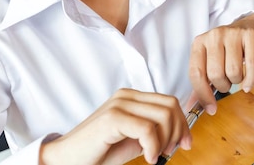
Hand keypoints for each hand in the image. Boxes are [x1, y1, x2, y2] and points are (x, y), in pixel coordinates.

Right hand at [40, 89, 188, 164]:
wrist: (67, 160)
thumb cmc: (99, 152)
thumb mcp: (134, 140)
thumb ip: (154, 132)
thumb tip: (181, 133)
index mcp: (132, 97)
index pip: (170, 102)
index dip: (183, 123)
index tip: (186, 143)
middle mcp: (126, 96)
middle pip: (171, 106)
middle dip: (178, 131)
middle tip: (170, 152)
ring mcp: (119, 104)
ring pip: (163, 116)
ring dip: (166, 140)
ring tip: (155, 155)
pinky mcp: (113, 118)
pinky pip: (148, 129)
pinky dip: (154, 147)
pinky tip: (148, 158)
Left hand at [188, 13, 253, 114]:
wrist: (248, 26)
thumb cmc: (227, 48)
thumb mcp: (210, 60)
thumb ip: (201, 83)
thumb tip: (190, 108)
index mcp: (199, 43)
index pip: (196, 73)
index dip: (203, 94)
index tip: (211, 109)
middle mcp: (214, 36)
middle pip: (215, 74)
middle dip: (223, 86)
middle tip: (227, 82)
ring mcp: (233, 34)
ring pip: (233, 71)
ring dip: (236, 81)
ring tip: (237, 75)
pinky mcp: (250, 36)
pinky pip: (252, 66)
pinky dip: (250, 80)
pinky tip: (248, 83)